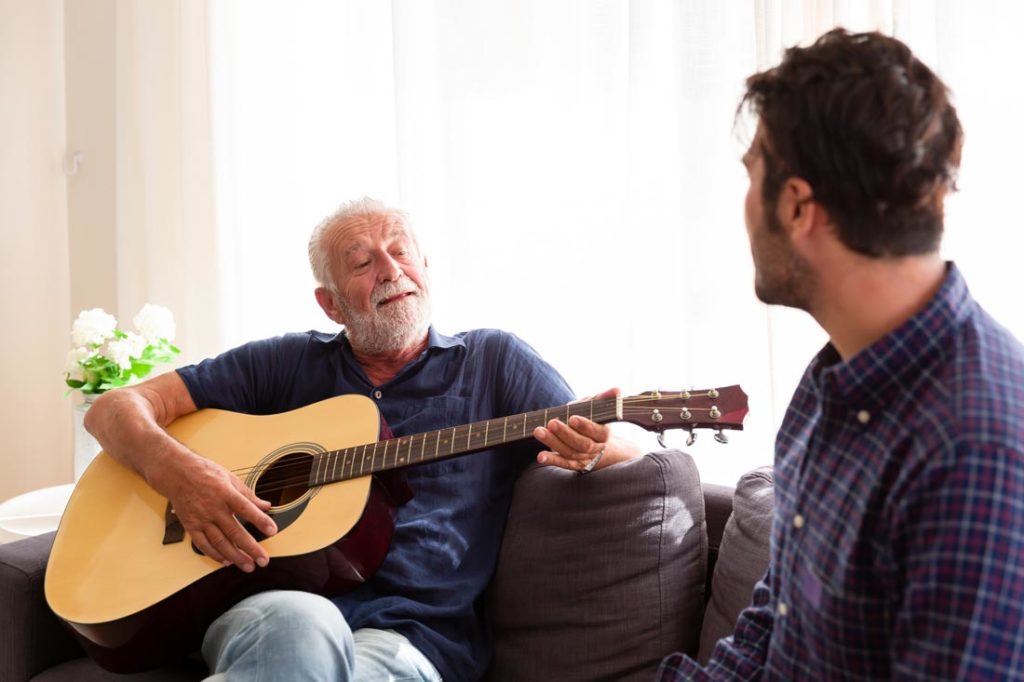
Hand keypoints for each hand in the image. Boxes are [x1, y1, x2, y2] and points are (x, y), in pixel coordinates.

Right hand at [155, 452, 277, 571]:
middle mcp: (213, 508)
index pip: (246, 508)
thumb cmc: (205, 473)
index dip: (260, 520)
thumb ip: (249, 495)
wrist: (177, 474)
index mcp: (225, 493)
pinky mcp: (191, 526)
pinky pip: (203, 544)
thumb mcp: (230, 478)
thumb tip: (266, 506)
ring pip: (219, 542)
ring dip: (235, 556)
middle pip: (234, 531)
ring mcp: (201, 519)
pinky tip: (227, 561)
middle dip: (250, 548)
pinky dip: (215, 555)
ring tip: (248, 565)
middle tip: (263, 560)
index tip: (273, 530)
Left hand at [533, 388, 642, 472]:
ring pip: (570, 453)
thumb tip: (617, 389)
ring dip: (554, 443)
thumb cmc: (594, 421)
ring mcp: (584, 458)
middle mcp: (595, 448)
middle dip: (566, 434)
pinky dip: (552, 460)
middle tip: (552, 423)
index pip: (597, 432)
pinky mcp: (573, 464)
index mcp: (603, 434)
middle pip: (582, 444)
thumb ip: (604, 398)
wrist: (598, 444)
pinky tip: (541, 457)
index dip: (585, 426)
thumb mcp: (598, 408)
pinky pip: (562, 464)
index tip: (572, 418)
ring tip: (539, 432)